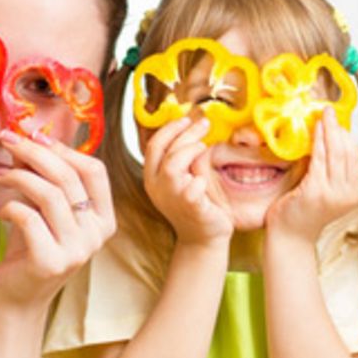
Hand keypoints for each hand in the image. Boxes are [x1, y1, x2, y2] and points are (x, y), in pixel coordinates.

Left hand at [0, 129, 116, 308]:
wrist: (16, 299)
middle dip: (34, 152)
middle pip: (69, 177)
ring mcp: (77, 251)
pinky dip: (9, 207)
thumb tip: (26, 136)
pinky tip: (0, 211)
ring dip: (18, 176)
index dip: (64, 149)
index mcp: (103, 220)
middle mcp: (96, 236)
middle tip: (7, 138)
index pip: (95, 171)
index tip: (35, 135)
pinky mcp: (51, 263)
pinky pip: (28, 218)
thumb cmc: (28, 249)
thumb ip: (40, 176)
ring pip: (50, 195)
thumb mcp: (40, 208)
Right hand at [142, 118, 232, 245]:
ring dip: (190, 151)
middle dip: (186, 132)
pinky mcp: (190, 208)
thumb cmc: (195, 206)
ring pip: (173, 165)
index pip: (154, 146)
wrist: (203, 238)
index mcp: (152, 178)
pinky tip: (205, 180)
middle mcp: (157, 188)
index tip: (187, 119)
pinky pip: (193, 187)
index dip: (170, 128)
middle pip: (165, 151)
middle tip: (204, 123)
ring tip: (203, 147)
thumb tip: (192, 129)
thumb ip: (182, 159)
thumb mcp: (183, 179)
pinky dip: (201, 179)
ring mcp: (172, 199)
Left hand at [266, 107, 357, 241]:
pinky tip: (315, 129)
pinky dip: (319, 139)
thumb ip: (338, 173)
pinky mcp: (314, 190)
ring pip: (339, 152)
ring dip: (331, 129)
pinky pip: (320, 157)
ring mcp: (333, 193)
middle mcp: (349, 195)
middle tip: (331, 113)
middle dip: (343, 130)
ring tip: (324, 115)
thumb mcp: (332, 194)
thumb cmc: (307, 212)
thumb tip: (338, 140)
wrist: (290, 236)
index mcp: (357, 196)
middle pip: (354, 154)